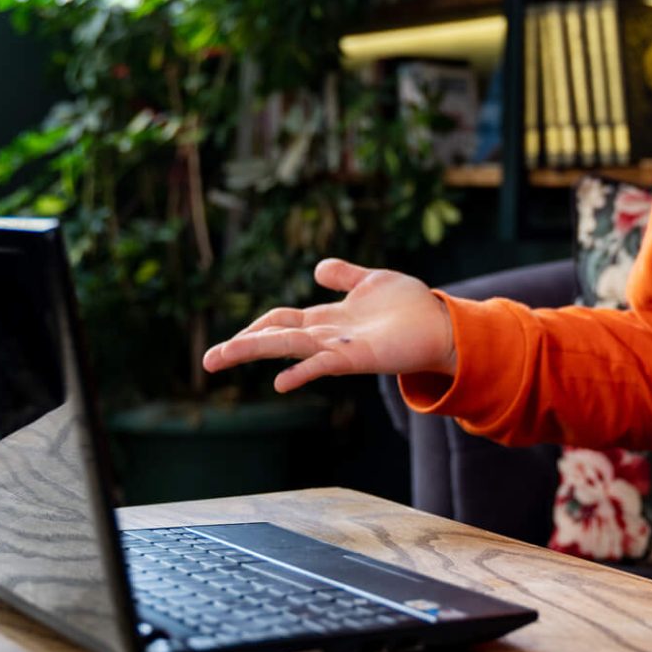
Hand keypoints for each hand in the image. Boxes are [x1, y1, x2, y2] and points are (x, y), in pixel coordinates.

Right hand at [200, 259, 454, 392]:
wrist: (442, 325)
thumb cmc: (410, 307)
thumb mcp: (371, 280)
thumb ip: (343, 276)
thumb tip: (317, 269)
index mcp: (326, 319)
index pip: (280, 323)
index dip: (254, 329)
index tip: (229, 342)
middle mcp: (327, 335)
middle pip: (275, 338)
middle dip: (241, 347)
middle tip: (208, 360)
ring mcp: (339, 348)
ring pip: (289, 348)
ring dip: (255, 352)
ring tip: (221, 359)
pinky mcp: (357, 357)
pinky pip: (323, 364)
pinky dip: (302, 371)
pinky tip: (280, 381)